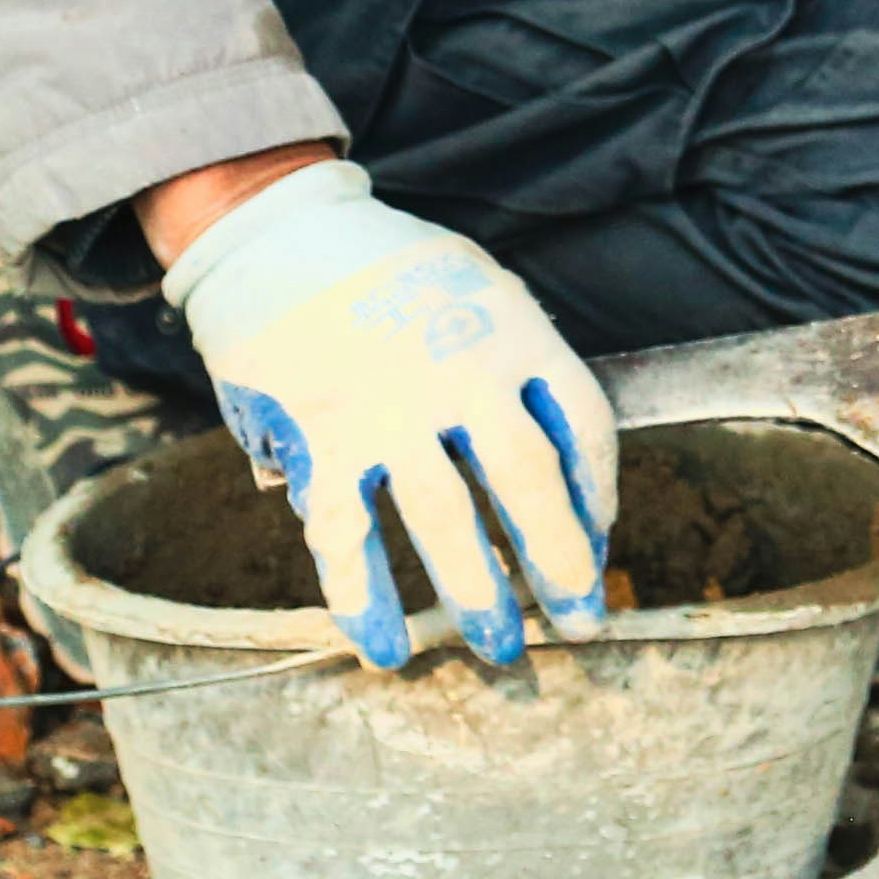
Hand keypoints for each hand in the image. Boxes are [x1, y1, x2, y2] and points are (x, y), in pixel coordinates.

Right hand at [159, 160, 615, 668]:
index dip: (597, 491)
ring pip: (446, 517)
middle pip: (528, 480)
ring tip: (499, 647)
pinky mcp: (321, 434)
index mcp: (510, 326)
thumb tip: (561, 472)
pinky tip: (383, 645)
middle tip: (581, 623)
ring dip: (476, 591)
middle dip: (561, 561)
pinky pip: (347, 533)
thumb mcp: (476, 285)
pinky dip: (366, 598)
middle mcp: (457, 367)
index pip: (582, 421)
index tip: (600, 542)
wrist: (278, 230)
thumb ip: (517, 364)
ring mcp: (387, 404)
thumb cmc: (390, 271)